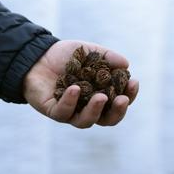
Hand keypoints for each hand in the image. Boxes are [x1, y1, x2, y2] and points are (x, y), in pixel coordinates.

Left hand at [23, 40, 138, 127]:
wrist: (39, 55)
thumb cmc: (68, 56)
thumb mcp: (91, 52)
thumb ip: (108, 57)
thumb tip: (126, 64)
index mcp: (101, 94)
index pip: (119, 101)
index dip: (130, 95)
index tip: (133, 82)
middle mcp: (88, 107)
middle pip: (107, 119)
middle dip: (117, 112)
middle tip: (122, 100)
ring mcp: (71, 111)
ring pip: (86, 121)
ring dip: (95, 111)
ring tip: (101, 97)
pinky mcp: (53, 111)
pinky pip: (63, 112)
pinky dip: (70, 101)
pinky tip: (75, 88)